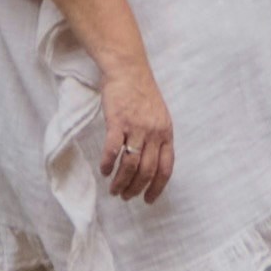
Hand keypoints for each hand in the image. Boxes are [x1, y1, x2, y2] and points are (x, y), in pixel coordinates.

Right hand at [97, 54, 174, 203]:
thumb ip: (156, 137)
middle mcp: (154, 131)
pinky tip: (103, 171)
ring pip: (130, 164)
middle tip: (125, 197)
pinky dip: (107, 164)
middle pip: (147, 170)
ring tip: (114, 190)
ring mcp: (136, 127)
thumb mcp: (158, 116)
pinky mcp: (117, 122)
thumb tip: (151, 162)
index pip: (166, 166)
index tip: (149, 200)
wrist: (129, 71)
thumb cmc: (142, 94)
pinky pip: (113, 150)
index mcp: (166, 132)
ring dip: (120, 181)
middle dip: (136, 188)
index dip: (157, 186)